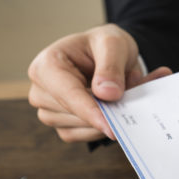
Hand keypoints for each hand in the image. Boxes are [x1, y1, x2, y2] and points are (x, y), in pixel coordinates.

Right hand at [27, 24, 171, 141]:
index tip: (110, 127)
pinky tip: (120, 110)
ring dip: (109, 119)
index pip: (68, 94)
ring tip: (130, 98)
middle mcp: (42, 90)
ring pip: (81, 128)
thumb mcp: (113, 43)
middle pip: (74, 114)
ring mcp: (50, 110)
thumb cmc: (105, 44)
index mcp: (46, 65)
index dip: (90, 111)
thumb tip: (108, 95)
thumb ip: (111, 66)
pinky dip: (107, 126)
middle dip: (106, 112)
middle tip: (136, 100)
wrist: (107, 54)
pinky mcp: (63, 124)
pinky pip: (86, 135)